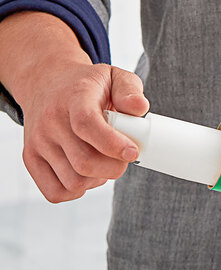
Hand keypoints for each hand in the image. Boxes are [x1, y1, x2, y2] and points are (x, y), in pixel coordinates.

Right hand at [19, 61, 148, 202]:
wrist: (47, 84)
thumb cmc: (88, 86)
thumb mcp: (114, 77)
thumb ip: (131, 89)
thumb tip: (139, 108)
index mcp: (74, 98)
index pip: (87, 124)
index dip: (113, 144)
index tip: (133, 152)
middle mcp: (51, 121)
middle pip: (84, 162)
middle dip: (114, 167)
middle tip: (122, 157)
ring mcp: (38, 142)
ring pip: (74, 181)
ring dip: (98, 179)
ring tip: (103, 161)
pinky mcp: (31, 158)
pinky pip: (56, 192)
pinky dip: (77, 189)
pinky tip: (86, 173)